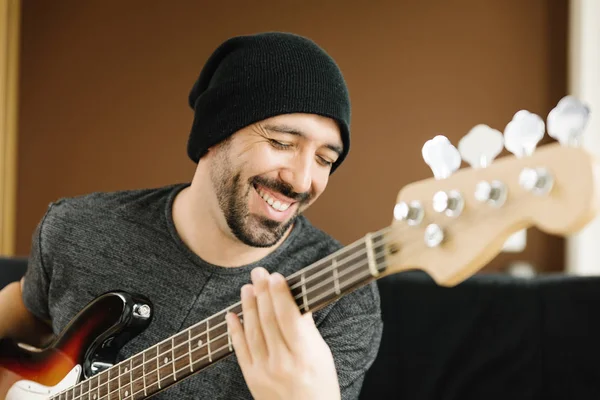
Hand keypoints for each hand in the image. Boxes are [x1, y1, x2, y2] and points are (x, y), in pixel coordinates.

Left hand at [226, 267, 340, 399]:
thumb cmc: (321, 385)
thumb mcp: (322, 355)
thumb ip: (307, 329)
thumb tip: (295, 300)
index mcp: (305, 355)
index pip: (289, 318)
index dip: (281, 295)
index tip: (276, 276)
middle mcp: (283, 363)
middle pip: (269, 321)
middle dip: (263, 293)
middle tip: (259, 273)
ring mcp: (265, 372)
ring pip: (253, 332)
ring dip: (248, 306)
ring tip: (247, 287)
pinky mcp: (252, 379)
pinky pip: (240, 350)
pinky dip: (234, 331)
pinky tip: (232, 314)